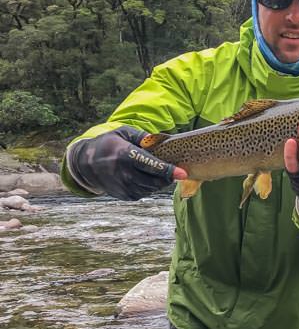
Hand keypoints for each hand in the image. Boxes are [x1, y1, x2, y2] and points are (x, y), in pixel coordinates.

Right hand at [68, 125, 186, 200]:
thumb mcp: (123, 133)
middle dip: (168, 177)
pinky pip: (144, 193)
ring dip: (159, 182)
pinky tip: (144, 178)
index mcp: (125, 155)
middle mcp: (124, 173)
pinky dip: (149, 187)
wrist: (86, 164)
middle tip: (174, 170)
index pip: (151, 165)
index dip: (168, 170)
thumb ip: (143, 136)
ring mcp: (123, 187)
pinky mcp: (124, 195)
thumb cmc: (109, 144)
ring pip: (151, 189)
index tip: (183, 173)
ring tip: (157, 172)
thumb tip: (161, 140)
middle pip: (155, 180)